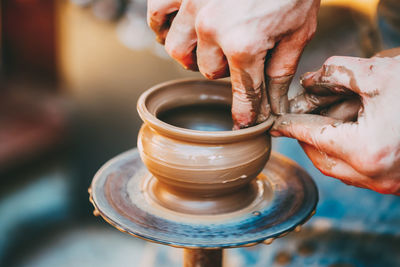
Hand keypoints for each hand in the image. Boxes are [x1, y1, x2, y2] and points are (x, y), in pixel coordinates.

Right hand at [147, 0, 318, 127]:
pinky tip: (179, 27)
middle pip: (209, 71)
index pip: (243, 92)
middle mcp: (212, 29)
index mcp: (244, 44)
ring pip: (179, 52)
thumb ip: (280, 71)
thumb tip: (274, 103)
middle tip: (240, 55)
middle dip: (227, 69)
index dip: (245, 111)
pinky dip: (163, 27)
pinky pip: (156, 16)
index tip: (243, 123)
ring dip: (194, 54)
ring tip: (209, 44)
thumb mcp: (298, 31)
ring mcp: (192, 6)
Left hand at [271, 55, 399, 194]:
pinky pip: (357, 173)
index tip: (275, 122)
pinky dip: (345, 154)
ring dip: (326, 146)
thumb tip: (312, 80)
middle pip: (320, 157)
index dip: (290, 125)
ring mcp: (387, 184)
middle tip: (303, 118)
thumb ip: (338, 74)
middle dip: (308, 137)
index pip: (311, 136)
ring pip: (338, 168)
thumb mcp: (380, 74)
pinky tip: (350, 133)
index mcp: (366, 151)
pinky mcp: (396, 183)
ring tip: (327, 122)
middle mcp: (374, 176)